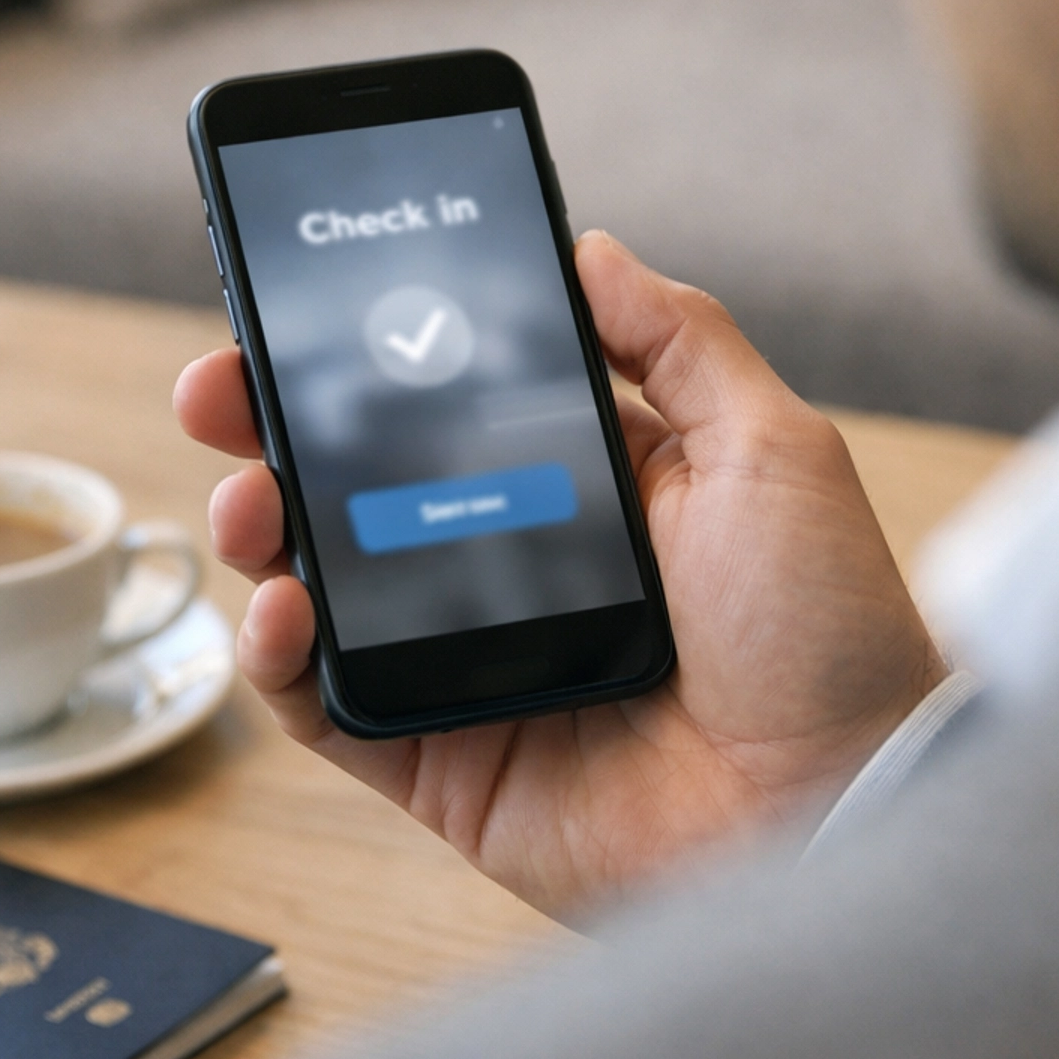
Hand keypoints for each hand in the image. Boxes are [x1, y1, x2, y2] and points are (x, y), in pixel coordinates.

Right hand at [176, 233, 945, 922]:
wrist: (837, 810)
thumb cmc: (829, 636)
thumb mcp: (773, 449)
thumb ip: (680, 340)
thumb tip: (591, 247)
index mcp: (590, 485)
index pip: (450, 404)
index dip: (372, 358)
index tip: (302, 308)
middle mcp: (518, 567)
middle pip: (362, 486)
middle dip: (277, 428)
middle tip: (220, 389)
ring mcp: (471, 665)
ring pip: (325, 587)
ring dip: (263, 531)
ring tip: (249, 499)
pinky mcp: (441, 762)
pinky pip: (327, 706)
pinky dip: (277, 657)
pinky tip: (281, 607)